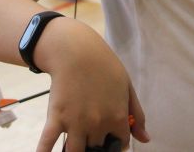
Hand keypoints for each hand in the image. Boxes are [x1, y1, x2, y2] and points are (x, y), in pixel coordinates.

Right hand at [33, 20, 149, 151]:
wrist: (77, 51)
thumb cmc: (104, 65)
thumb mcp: (127, 87)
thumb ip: (137, 115)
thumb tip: (145, 139)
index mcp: (117, 118)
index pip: (120, 144)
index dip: (117, 141)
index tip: (111, 136)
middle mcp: (98, 125)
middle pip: (97, 148)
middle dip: (96, 144)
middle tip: (93, 135)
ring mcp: (76, 123)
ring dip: (77, 151)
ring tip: (78, 146)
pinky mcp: (56, 118)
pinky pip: (48, 143)